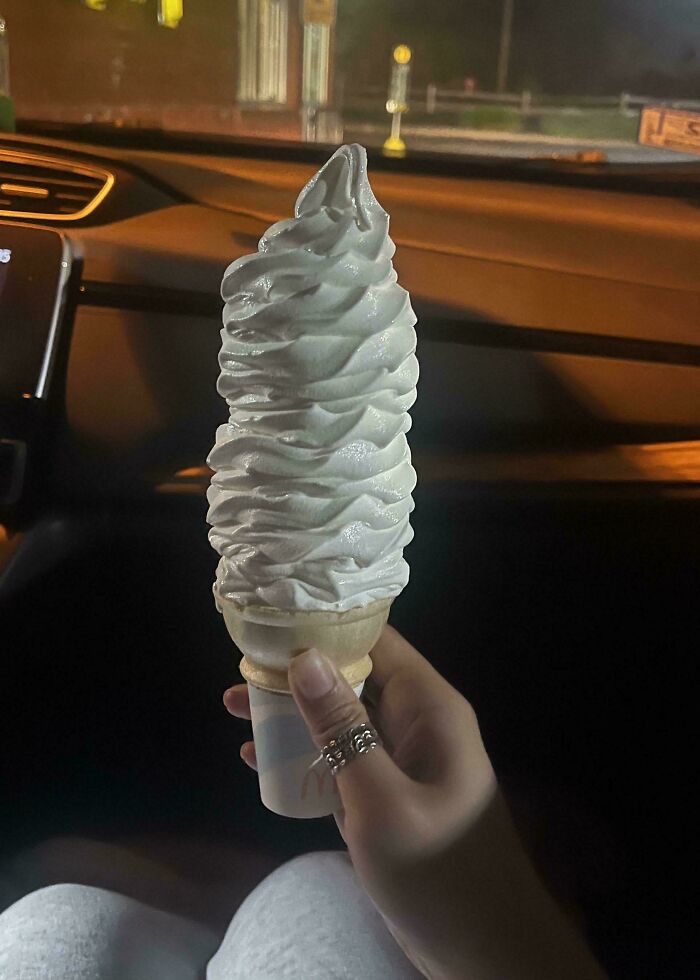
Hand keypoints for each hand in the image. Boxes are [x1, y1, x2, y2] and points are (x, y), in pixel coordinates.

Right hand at [224, 626, 606, 979]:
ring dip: (294, 716)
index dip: (328, 629)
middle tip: (239, 674)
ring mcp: (404, 762)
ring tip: (235, 709)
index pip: (378, 642)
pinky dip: (305, 757)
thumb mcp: (380, 797)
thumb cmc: (438, 870)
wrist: (483, 950)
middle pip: (355, 678)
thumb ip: (342, 727)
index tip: (272, 625)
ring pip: (344, 720)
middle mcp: (418, 724)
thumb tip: (305, 657)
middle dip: (299, 674)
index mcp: (430, 708)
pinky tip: (260, 760)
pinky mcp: (389, 796)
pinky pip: (343, 761)